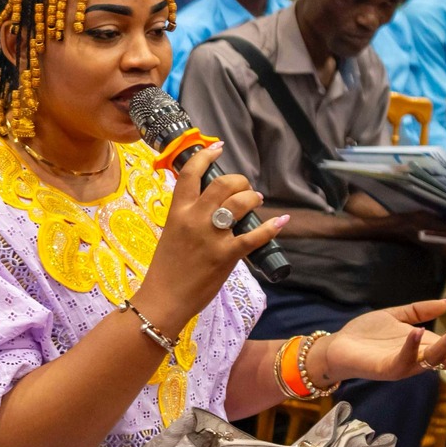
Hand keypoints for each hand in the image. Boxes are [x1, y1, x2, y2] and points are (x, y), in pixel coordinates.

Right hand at [132, 142, 287, 329]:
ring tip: (256, 202)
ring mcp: (212, 236)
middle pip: (222, 184)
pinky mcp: (227, 255)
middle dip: (239, 181)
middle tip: (245, 188)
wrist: (164, 298)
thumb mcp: (171, 233)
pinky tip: (281, 221)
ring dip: (253, 199)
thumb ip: (188, 217)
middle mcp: (195, 219)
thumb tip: (212, 206)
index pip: (190, 174)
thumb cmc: (166, 268)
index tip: (218, 148)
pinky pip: (255, 235)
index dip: (206, 155)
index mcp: (177, 212)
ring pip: (240, 203)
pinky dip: (272, 227)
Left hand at [310, 300, 445, 387]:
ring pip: (435, 359)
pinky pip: (403, 359)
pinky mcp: (387, 369)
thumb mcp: (397, 316)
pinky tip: (417, 333)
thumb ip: (421, 310)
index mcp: (428, 347)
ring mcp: (406, 365)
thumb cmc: (365, 335)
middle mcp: (422, 359)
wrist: (336, 347)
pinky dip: (411, 347)